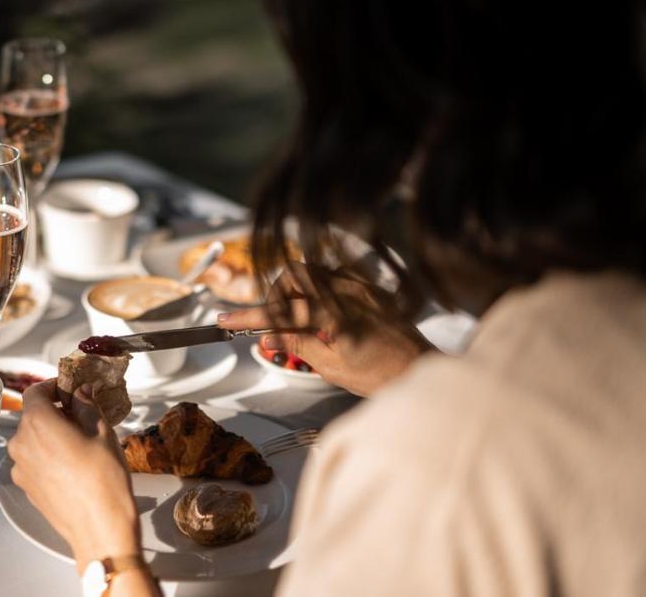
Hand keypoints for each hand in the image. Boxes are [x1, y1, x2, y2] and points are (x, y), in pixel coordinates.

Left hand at [7, 380, 140, 571]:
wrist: (100, 528)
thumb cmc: (103, 479)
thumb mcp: (101, 432)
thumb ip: (86, 405)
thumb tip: (81, 390)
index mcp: (37, 422)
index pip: (35, 391)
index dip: (53, 387)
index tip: (70, 391)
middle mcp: (21, 443)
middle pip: (33, 416)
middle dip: (55, 412)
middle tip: (82, 418)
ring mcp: (21, 467)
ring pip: (33, 440)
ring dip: (51, 435)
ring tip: (79, 444)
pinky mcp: (25, 487)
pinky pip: (33, 461)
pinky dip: (48, 456)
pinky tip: (72, 466)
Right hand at [218, 264, 431, 395]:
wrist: (419, 368)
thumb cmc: (380, 374)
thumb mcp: (332, 367)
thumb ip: (298, 345)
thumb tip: (267, 338)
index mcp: (337, 315)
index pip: (281, 311)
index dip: (248, 316)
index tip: (226, 320)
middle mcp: (348, 292)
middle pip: (294, 273)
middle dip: (276, 294)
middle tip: (275, 321)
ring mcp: (360, 285)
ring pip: (312, 270)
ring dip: (296, 291)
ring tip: (299, 319)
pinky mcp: (368, 285)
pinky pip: (333, 275)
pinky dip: (318, 289)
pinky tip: (322, 312)